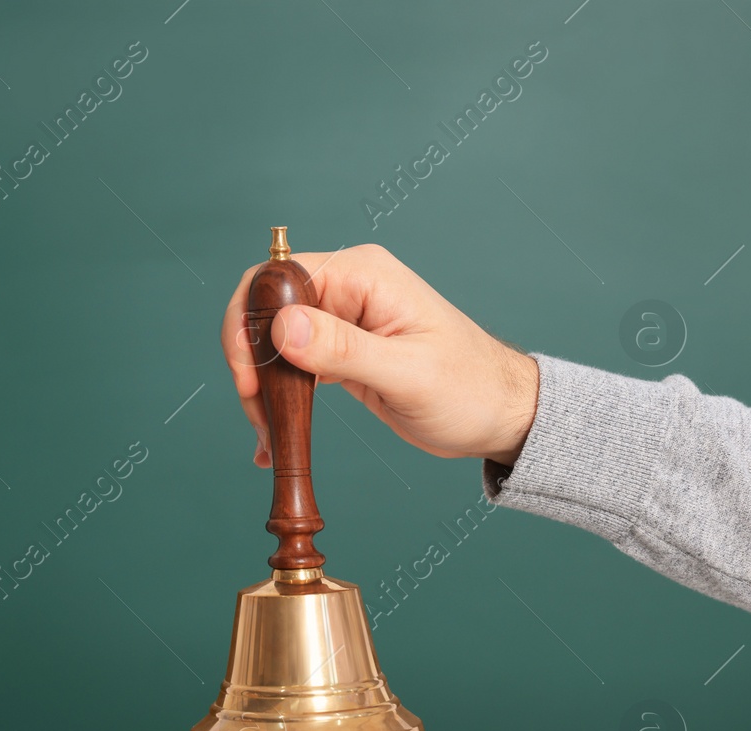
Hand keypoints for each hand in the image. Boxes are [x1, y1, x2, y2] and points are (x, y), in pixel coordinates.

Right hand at [220, 244, 539, 467]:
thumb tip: (282, 328)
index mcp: (364, 274)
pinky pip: (291, 364)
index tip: (249, 378)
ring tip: (268, 433)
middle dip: (249, 361)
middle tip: (256, 411)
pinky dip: (277, 397)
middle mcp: (348, 288)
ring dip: (261, 385)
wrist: (501, 415)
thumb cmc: (470, 389)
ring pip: (272, 340)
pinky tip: (275, 434)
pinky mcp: (341, 349)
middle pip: (265, 308)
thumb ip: (343, 349)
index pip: (278, 278)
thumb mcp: (406, 373)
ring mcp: (342, 318)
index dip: (250, 323)